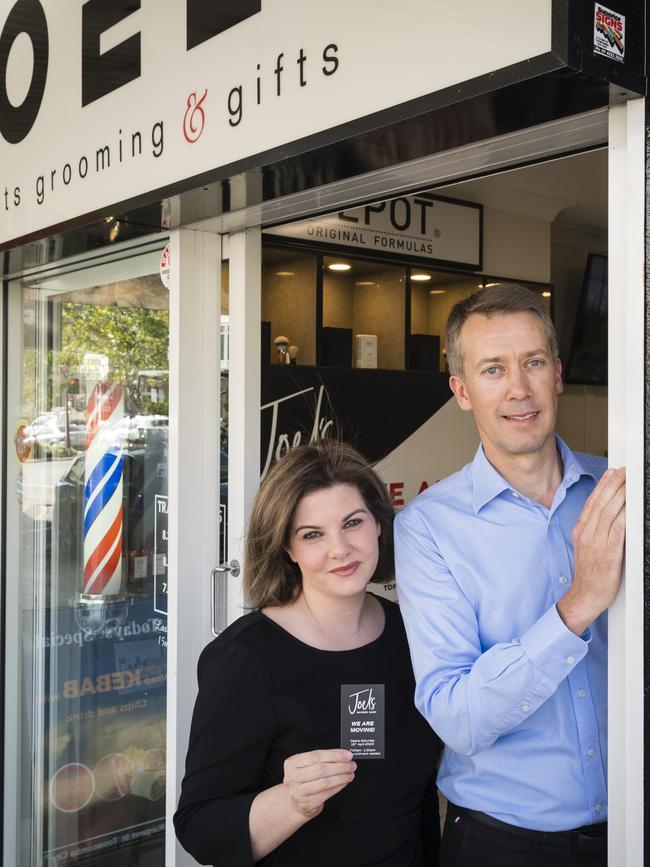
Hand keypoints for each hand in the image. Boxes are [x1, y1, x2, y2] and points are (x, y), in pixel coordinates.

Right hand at [282, 749, 355, 819]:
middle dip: (340, 767)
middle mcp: (293, 777)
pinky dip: (338, 787)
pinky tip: (344, 782)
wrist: (294, 801)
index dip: (334, 755)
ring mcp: (299, 792)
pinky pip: (326, 794)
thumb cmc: (303, 779)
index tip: (348, 755)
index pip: (316, 756)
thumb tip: (343, 756)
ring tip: (350, 774)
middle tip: (352, 765)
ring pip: (325, 782)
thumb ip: (321, 759)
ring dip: (341, 778)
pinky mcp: (306, 804)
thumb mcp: (306, 765)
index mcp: (292, 763)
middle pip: (321, 769)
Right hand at [557, 467, 625, 634]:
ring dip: (620, 495)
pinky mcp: (609, 554)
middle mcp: (587, 534)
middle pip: (601, 503)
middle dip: (613, 485)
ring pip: (609, 513)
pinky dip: (624, 517)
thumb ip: (593, 528)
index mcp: (581, 530)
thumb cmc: (588, 573)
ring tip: (629, 483)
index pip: (592, 502)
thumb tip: (607, 512)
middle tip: (624, 472)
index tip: (612, 473)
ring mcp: (597, 543)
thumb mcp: (585, 546)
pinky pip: (618, 531)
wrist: (585, 596)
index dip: (603, 486)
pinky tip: (631, 508)